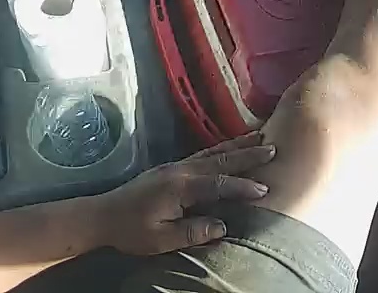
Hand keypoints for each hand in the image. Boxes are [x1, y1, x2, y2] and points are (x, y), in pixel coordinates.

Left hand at [91, 132, 274, 255]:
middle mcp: (179, 171)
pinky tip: (231, 147)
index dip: (242, 186)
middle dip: (248, 155)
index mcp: (179, 187)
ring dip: (237, 146)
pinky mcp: (171, 168)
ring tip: (260, 137)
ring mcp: (175, 166)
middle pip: (219, 160)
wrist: (103, 215)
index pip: (217, 184)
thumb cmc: (131, 230)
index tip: (266, 189)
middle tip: (274, 147)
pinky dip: (221, 148)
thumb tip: (222, 225)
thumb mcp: (161, 239)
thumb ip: (192, 232)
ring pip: (212, 152)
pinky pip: (203, 154)